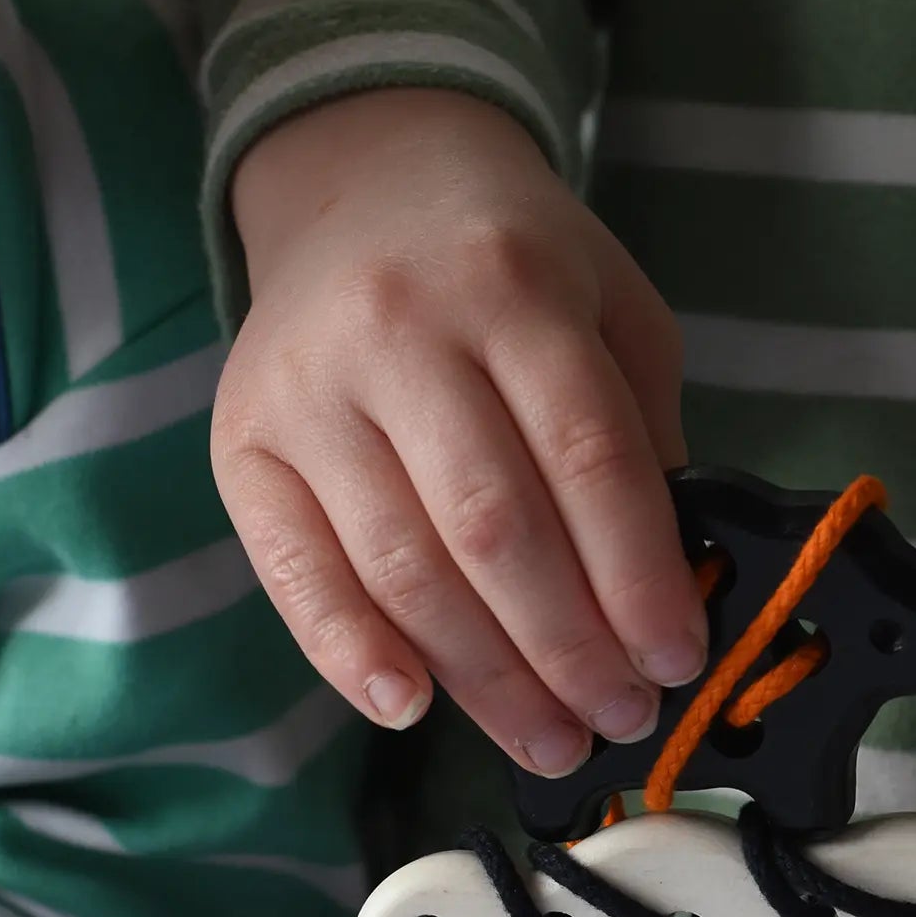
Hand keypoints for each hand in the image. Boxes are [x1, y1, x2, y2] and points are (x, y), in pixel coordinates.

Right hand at [220, 90, 706, 774]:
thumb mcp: (609, 305)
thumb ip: (642, 430)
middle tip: (620, 720)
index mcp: (513, 285)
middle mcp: (399, 331)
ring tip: (549, 739)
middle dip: (568, 649)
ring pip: (403, 565)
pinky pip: (294, 570)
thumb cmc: (510, 263)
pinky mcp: (239, 439)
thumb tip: (662, 591)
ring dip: (484, 677)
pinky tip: (411, 708)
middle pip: (495, 528)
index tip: (676, 660)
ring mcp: (307, 388)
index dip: (638, 577)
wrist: (361, 177)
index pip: (589, 459)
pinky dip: (350, 652)